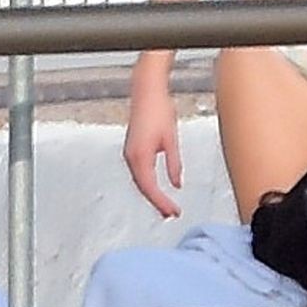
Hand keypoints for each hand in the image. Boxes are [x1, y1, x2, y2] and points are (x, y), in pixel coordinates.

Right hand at [123, 79, 182, 218]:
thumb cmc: (159, 110)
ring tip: (166, 206)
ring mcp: (129, 154)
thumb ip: (173, 164)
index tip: (174, 212)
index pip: (150, 188)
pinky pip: (139, 173)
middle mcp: (131, 157)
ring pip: (140, 181)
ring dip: (151, 195)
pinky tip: (156, 189)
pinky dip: (147, 184)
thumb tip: (176, 185)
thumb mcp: (171, 139)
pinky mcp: (132, 149)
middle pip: (143, 188)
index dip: (162, 203)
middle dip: (156, 202)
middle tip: (171, 214)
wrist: (147, 91)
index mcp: (140, 156)